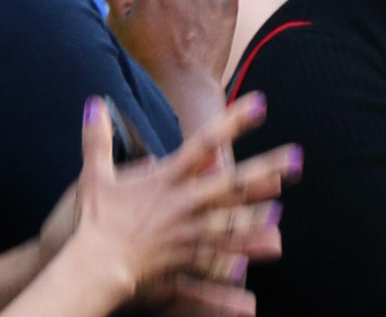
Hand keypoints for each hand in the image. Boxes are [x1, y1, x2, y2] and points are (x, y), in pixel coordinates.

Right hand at [59, 95, 300, 305]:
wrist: (89, 266)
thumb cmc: (93, 221)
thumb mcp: (93, 176)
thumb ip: (96, 140)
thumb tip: (93, 104)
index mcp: (166, 180)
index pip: (205, 144)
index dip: (233, 123)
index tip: (261, 104)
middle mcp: (183, 205)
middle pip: (231, 185)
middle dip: (265, 170)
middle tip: (296, 158)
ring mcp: (187, 236)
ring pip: (230, 226)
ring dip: (257, 220)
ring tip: (282, 214)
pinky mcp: (183, 263)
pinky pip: (215, 267)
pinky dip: (234, 273)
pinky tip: (255, 281)